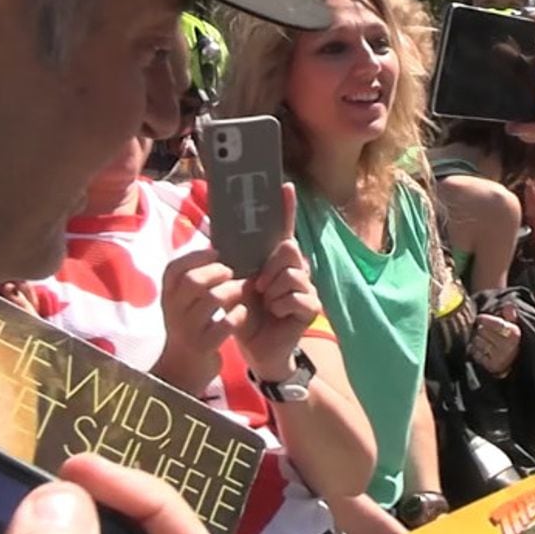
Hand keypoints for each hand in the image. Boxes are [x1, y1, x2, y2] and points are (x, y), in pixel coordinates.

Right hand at [153, 247, 241, 394]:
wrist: (183, 370)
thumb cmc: (189, 328)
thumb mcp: (182, 304)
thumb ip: (194, 281)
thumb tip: (216, 248)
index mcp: (168, 297)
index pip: (174, 269)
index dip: (196, 256)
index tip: (215, 253)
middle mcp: (174, 312)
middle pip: (193, 281)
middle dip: (216, 272)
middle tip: (230, 273)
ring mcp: (188, 330)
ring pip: (212, 299)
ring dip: (232, 290)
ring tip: (240, 290)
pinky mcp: (204, 346)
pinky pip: (226, 324)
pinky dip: (238, 315)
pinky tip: (242, 313)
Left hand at [234, 184, 320, 378]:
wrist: (256, 347)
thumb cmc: (246, 314)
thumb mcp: (237, 285)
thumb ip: (239, 263)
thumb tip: (222, 237)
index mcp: (276, 261)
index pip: (284, 229)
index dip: (286, 208)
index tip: (285, 186)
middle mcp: (296, 269)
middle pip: (289, 248)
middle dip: (270, 267)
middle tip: (260, 286)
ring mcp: (307, 287)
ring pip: (291, 274)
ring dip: (272, 291)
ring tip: (267, 304)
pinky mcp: (312, 306)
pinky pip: (296, 296)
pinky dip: (280, 306)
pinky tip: (276, 315)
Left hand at [471, 307, 522, 375]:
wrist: (512, 362)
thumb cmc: (509, 340)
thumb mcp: (513, 326)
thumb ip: (510, 315)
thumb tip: (509, 306)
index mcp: (514, 333)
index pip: (495, 323)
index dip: (485, 319)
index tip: (479, 318)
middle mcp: (507, 346)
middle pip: (483, 331)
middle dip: (480, 329)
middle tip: (482, 330)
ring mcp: (499, 357)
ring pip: (477, 342)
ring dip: (476, 339)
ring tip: (482, 340)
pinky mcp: (491, 366)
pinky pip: (475, 353)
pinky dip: (475, 350)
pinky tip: (481, 349)